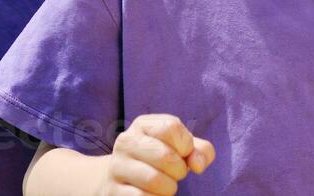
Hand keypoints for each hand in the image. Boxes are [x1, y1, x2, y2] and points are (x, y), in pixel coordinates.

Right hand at [96, 113, 213, 194]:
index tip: (183, 153)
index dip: (186, 145)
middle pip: (165, 156)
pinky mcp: (113, 190)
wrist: (123, 180)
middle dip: (179, 170)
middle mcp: (126, 142)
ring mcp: (116, 166)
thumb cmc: (160, 161)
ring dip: (169, 188)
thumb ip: (200, 151)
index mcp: (143, 125)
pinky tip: (153, 195)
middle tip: (176, 174)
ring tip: (165, 186)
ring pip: (154, 180)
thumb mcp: (181, 149)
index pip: (171, 127)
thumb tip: (198, 165)